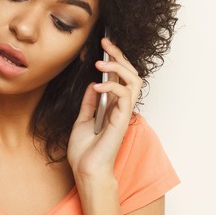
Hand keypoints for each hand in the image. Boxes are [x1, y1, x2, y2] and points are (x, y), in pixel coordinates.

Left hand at [66, 36, 141, 185]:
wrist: (86, 170)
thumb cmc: (85, 152)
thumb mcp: (82, 120)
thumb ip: (89, 103)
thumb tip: (93, 84)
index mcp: (113, 107)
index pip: (121, 77)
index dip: (115, 60)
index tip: (104, 46)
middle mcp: (121, 107)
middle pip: (131, 74)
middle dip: (120, 56)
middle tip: (106, 43)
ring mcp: (124, 113)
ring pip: (134, 80)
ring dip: (118, 67)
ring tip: (101, 63)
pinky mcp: (122, 120)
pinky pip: (125, 95)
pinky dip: (112, 86)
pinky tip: (97, 86)